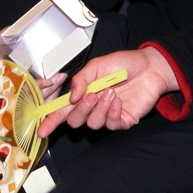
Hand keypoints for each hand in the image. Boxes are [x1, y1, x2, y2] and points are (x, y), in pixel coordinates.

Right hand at [37, 47, 178, 136]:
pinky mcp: (123, 120)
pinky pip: (112, 124)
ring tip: (111, 92)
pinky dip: (113, 113)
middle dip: (81, 110)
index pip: (63, 110)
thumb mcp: (98, 65)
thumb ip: (81, 80)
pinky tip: (119, 101)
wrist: (150, 66)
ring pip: (93, 123)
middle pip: (76, 120)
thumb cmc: (123, 63)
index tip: (42, 129)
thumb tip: (71, 97)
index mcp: (83, 93)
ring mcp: (108, 115)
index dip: (52, 120)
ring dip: (99, 108)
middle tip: (91, 96)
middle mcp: (93, 107)